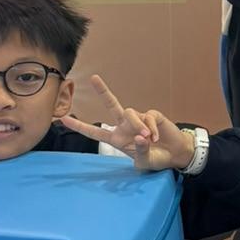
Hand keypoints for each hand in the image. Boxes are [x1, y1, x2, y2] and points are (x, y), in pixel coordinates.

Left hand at [61, 75, 192, 171]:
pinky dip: (151, 128)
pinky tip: (155, 137)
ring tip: (147, 139)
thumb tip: (141, 136)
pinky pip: (148, 117)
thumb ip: (140, 150)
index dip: (80, 126)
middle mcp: (125, 126)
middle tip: (93, 78)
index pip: (95, 132)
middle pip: (111, 105)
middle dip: (102, 91)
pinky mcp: (152, 115)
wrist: (176, 154)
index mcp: (117, 139)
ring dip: (137, 126)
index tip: (63, 120)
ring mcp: (139, 119)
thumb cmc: (156, 158)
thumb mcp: (145, 161)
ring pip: (130, 113)